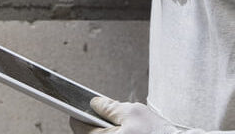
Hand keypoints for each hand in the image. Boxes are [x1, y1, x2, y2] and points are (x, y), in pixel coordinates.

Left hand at [73, 96, 196, 133]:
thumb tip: (95, 103)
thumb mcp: (132, 112)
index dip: (80, 112)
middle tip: (112, 115)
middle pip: (89, 132)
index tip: (83, 107)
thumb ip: (110, 107)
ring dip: (108, 129)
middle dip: (97, 121)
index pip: (77, 125)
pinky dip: (117, 133)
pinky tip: (129, 131)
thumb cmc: (157, 133)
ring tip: (124, 125)